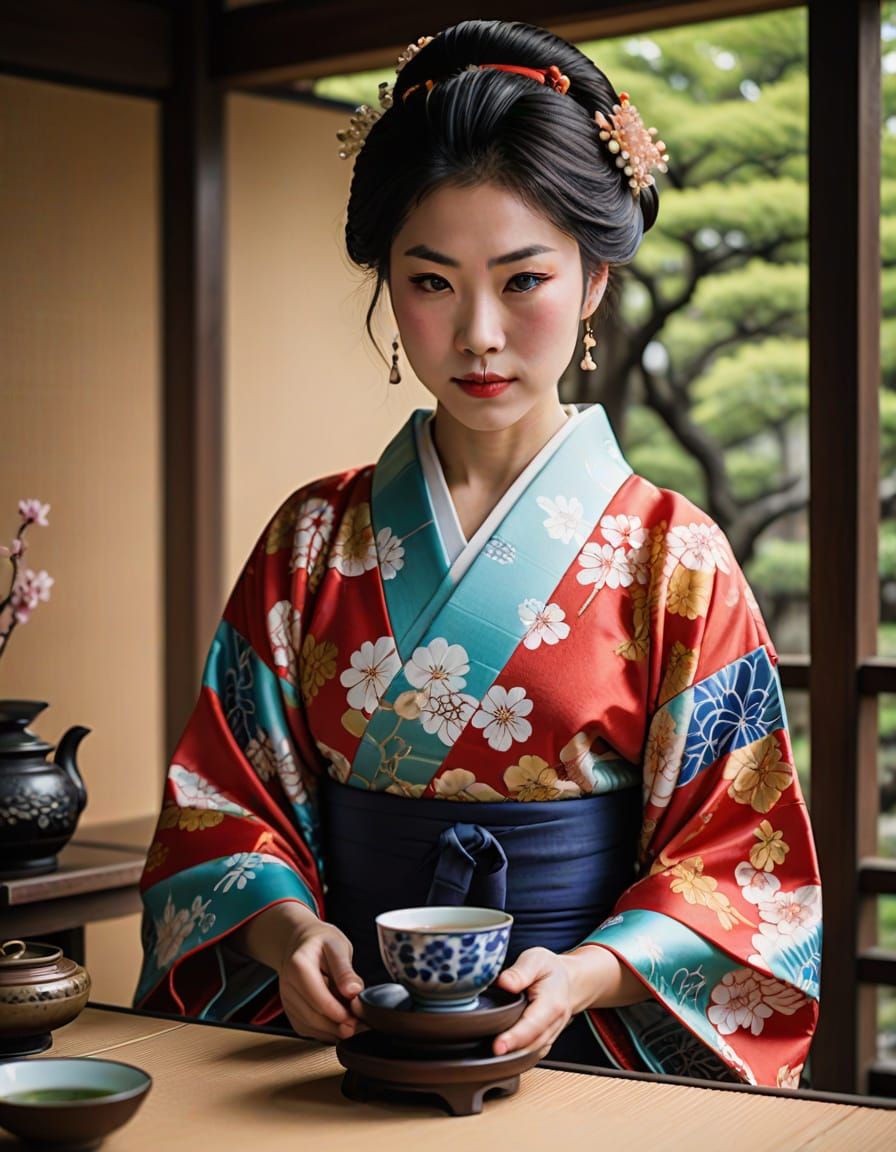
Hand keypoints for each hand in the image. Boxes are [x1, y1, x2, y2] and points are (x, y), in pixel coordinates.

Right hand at [232, 901, 363, 1043]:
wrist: (301, 942)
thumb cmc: (321, 942)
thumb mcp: (338, 946)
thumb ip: (345, 970)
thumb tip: (354, 992)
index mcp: (298, 965)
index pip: (319, 999)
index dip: (340, 1013)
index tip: (357, 1017)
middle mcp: (287, 984)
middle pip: (313, 1017)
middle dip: (337, 1026)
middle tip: (358, 1025)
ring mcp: (286, 999)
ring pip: (308, 1026)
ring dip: (331, 1031)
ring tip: (351, 1026)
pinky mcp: (289, 1009)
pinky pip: (305, 1028)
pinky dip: (322, 1031)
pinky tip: (337, 1025)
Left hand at [492, 944, 646, 1057]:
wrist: (567, 981)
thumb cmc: (549, 970)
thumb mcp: (536, 959)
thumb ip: (520, 971)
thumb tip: (504, 983)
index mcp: (553, 1003)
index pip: (533, 1025)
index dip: (515, 1037)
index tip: (498, 1046)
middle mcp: (554, 1024)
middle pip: (531, 1045)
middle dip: (510, 1052)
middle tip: (488, 1053)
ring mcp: (550, 1036)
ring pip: (531, 1054)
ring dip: (512, 1058)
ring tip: (490, 1058)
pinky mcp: (543, 1042)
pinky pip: (531, 1055)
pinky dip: (517, 1057)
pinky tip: (500, 1056)